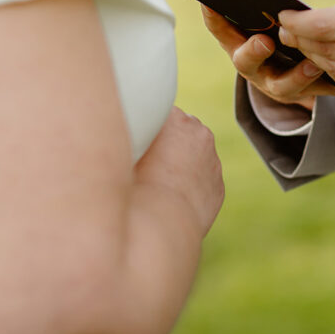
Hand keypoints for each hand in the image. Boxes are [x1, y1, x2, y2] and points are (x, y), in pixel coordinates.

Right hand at [132, 107, 223, 234]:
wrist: (162, 222)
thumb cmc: (134, 184)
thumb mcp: (123, 150)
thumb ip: (130, 136)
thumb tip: (116, 133)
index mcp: (175, 117)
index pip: (159, 111)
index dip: (147, 125)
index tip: (137, 138)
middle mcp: (199, 133)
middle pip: (181, 128)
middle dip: (168, 140)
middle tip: (148, 159)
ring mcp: (213, 160)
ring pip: (195, 155)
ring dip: (181, 162)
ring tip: (159, 181)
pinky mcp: (218, 184)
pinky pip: (203, 179)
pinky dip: (191, 185)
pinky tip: (172, 198)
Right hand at [201, 6, 334, 110]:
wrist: (302, 71)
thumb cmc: (278, 34)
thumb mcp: (266, 20)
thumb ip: (258, 7)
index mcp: (238, 42)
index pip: (219, 28)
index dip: (213, 18)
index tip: (209, 2)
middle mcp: (252, 66)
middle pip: (244, 62)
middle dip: (253, 52)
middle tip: (264, 42)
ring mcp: (274, 84)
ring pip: (281, 86)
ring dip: (296, 76)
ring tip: (312, 65)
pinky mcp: (301, 94)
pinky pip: (313, 93)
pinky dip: (326, 84)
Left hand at [278, 0, 334, 107]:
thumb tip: (323, 16)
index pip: (323, 25)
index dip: (297, 22)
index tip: (284, 17)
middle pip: (322, 49)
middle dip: (300, 39)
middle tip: (288, 31)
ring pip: (330, 69)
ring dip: (314, 57)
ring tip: (307, 45)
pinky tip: (332, 60)